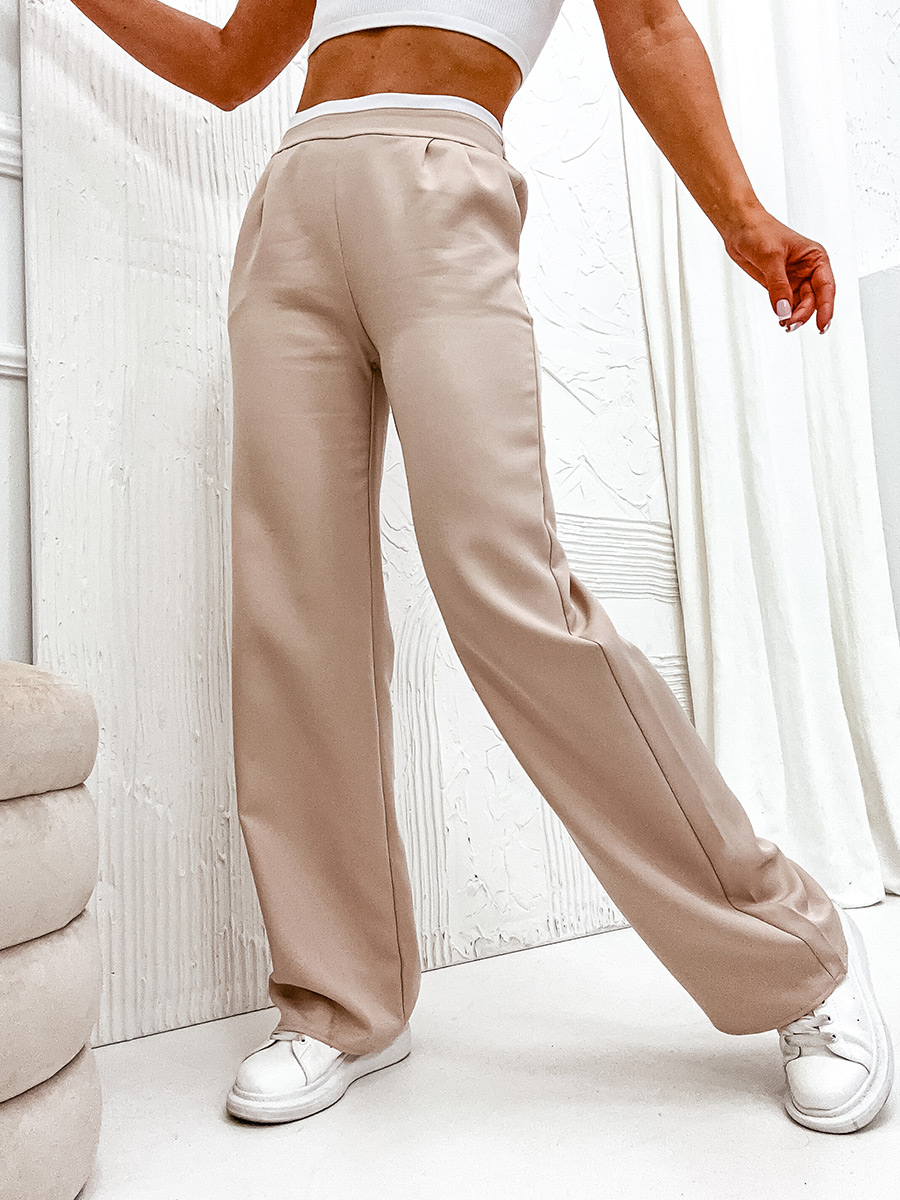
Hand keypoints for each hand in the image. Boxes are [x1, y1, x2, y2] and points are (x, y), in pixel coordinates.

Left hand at [722, 211, 834, 333]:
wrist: (738, 227)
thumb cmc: (759, 230)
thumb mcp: (770, 257)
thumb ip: (778, 286)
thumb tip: (784, 310)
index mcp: (815, 257)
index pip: (826, 287)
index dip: (826, 308)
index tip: (822, 325)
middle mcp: (808, 269)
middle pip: (813, 300)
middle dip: (803, 314)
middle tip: (790, 324)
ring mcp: (794, 279)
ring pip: (801, 305)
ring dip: (794, 316)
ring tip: (784, 324)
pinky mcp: (780, 286)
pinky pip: (787, 305)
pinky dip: (785, 314)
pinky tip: (781, 319)